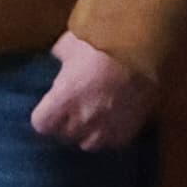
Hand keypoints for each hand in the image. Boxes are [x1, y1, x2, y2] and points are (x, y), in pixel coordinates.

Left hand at [31, 32, 156, 150]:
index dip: (44, 116)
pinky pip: (113, 142)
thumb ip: (60, 57)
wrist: (146, 50)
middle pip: (64, 135)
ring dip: (87, 133)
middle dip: (65, 124)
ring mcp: (107, 129)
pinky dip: (110, 135)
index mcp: (63, 100)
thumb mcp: (71, 43)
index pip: (41, 124)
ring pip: (88, 144)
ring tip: (93, 119)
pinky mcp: (129, 132)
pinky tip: (113, 122)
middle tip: (72, 109)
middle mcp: (82, 120)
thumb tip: (58, 60)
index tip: (49, 107)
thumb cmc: (104, 43)